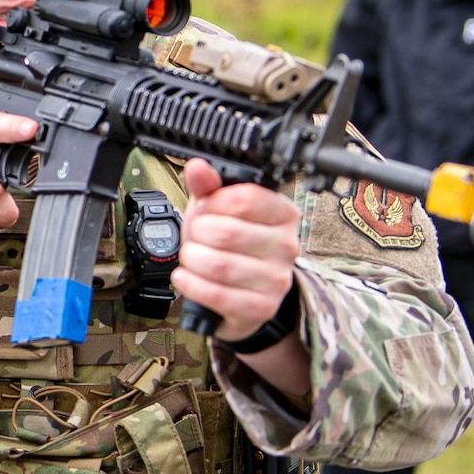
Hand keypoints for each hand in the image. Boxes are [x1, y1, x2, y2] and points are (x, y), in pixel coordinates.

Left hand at [172, 159, 301, 342]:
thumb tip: (198, 166)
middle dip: (197, 234)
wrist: (238, 291)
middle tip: (197, 238)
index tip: (206, 209)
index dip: (213, 203)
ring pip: (218, 264)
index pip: (244, 199)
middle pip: (226, 233)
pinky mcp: (262, 307)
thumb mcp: (217, 210)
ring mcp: (277, 279)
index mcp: (283, 214)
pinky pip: (216, 294)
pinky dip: (191, 284)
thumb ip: (208, 187)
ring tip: (193, 258)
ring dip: (192, 260)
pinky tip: (187, 278)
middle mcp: (286, 246)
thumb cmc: (230, 245)